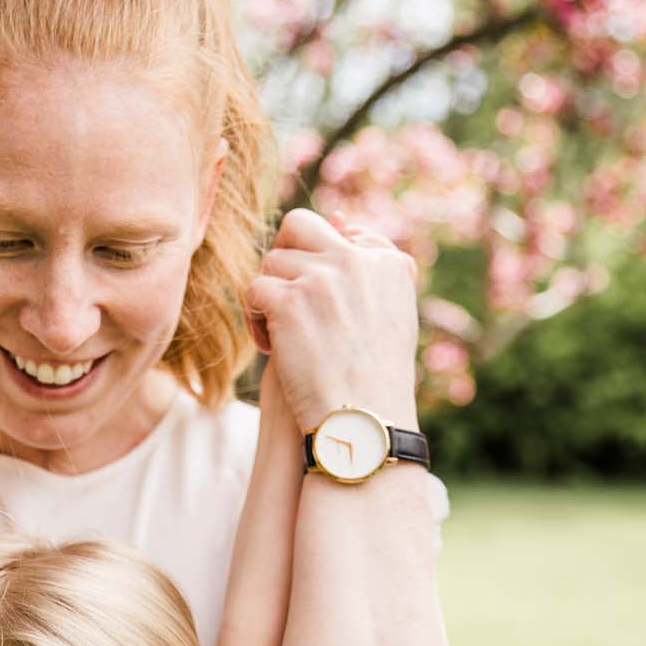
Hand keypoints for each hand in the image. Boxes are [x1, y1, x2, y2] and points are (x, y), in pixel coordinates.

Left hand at [244, 209, 419, 433]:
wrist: (364, 424)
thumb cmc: (376, 385)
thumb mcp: (389, 320)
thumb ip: (369, 271)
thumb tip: (342, 221)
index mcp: (391, 264)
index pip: (343, 234)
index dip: (320, 267)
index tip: (322, 308)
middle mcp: (359, 260)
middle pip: (300, 225)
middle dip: (284, 256)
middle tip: (283, 298)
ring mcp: (324, 277)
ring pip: (272, 262)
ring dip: (270, 298)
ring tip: (282, 336)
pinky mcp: (290, 300)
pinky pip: (254, 289)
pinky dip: (255, 320)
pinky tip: (271, 347)